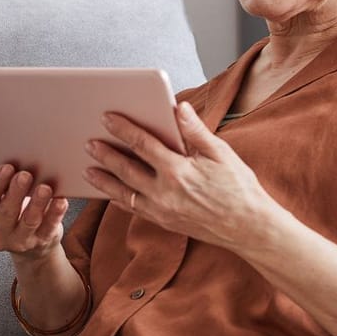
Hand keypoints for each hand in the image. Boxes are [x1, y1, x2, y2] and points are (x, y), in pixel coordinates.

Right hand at [0, 163, 68, 260]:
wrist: (30, 248)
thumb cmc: (12, 216)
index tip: (5, 167)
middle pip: (6, 212)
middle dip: (16, 192)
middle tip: (25, 175)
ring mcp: (20, 242)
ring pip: (29, 221)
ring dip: (37, 203)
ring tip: (44, 188)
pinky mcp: (41, 242)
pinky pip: (49, 227)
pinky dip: (56, 213)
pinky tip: (60, 200)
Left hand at [85, 102, 273, 249]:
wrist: (248, 228)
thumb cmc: (239, 188)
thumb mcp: (221, 153)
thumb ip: (195, 131)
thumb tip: (178, 107)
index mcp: (179, 171)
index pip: (143, 144)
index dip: (123, 129)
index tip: (107, 117)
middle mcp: (165, 193)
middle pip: (126, 169)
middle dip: (105, 154)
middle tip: (88, 142)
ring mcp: (162, 211)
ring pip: (124, 193)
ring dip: (104, 180)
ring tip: (88, 168)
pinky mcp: (163, 222)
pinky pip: (133, 210)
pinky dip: (118, 200)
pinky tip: (109, 193)